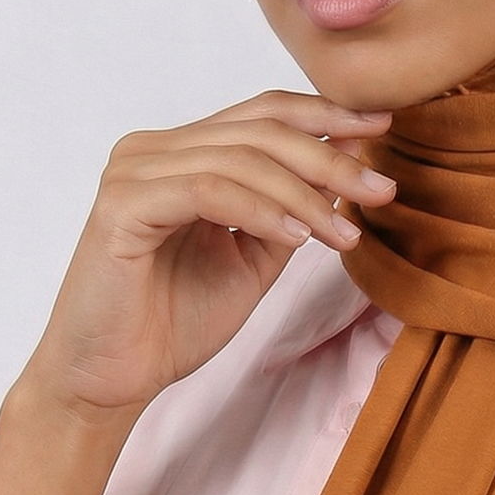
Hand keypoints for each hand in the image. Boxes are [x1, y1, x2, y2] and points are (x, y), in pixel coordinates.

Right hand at [0, 92, 395, 494]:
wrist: (109, 381)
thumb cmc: (172, 323)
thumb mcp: (253, 258)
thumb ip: (290, 209)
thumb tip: (349, 159)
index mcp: (180, 153)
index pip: (263, 113)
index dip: (327, 114)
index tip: (385, 126)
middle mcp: (152, 150)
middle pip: (260, 130)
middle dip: (331, 158)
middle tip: (383, 189)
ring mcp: (133, 173)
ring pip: (242, 159)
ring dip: (306, 194)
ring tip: (346, 232)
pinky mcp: (122, 206)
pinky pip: (209, 190)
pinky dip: (261, 209)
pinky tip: (299, 237)